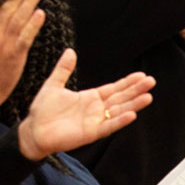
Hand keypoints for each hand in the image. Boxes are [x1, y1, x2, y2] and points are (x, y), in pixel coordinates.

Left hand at [16, 49, 154, 160]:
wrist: (33, 130)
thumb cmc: (42, 111)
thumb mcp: (53, 85)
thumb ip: (63, 69)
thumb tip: (70, 51)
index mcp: (90, 98)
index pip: (114, 89)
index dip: (128, 82)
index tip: (142, 75)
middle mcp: (96, 110)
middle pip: (121, 98)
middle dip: (136, 90)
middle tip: (151, 81)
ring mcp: (95, 121)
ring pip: (119, 111)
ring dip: (134, 104)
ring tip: (148, 97)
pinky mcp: (91, 133)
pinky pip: (108, 126)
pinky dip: (120, 121)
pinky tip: (132, 114)